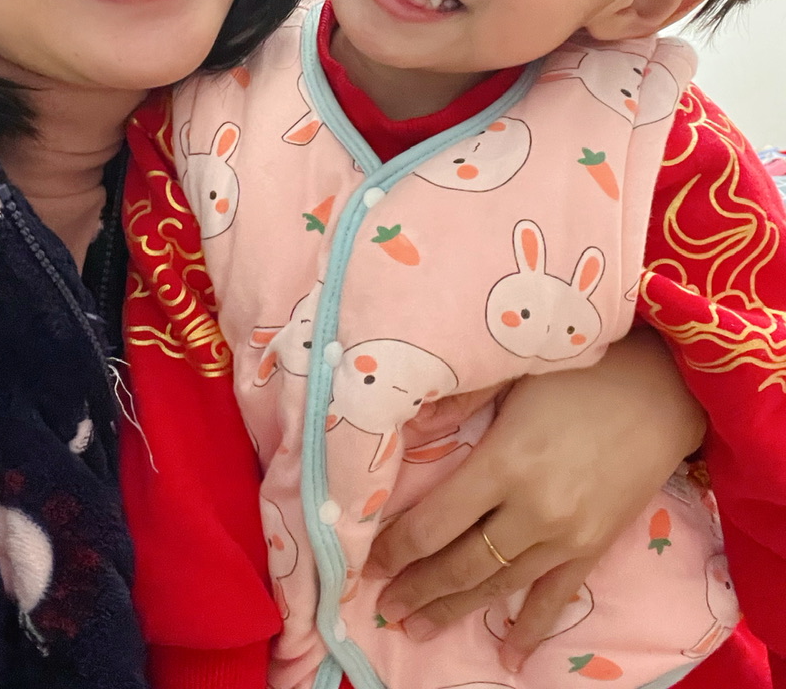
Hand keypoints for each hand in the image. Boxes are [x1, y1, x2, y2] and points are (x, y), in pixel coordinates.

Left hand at [364, 326, 705, 670]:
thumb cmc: (579, 374)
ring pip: (500, 586)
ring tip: (417, 629)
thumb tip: (408, 429)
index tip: (368, 562)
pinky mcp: (594, 547)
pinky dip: (531, 628)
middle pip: (462, 564)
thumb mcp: (513, 374)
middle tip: (384, 609)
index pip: (436, 522)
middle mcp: (532, 509)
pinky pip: (555, 597)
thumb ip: (459, 402)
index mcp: (504, 462)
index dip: (397, 548)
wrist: (660, 391)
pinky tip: (510, 656)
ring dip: (455, 610)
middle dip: (418, 589)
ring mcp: (566, 535)